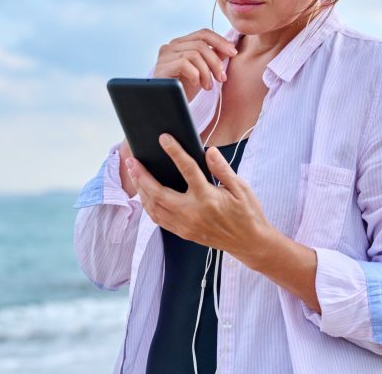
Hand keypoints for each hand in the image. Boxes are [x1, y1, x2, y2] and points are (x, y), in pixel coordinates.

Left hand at [125, 132, 272, 267]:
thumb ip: (223, 169)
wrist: (250, 243)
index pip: (187, 169)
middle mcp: (193, 213)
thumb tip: (209, 151)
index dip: (174, 151)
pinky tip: (145, 195)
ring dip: (141, 190)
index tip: (164, 138)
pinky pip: (159, 220)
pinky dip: (148, 206)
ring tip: (135, 174)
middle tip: (132, 160)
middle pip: (159, 193)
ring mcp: (186, 225)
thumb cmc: (247, 213)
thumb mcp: (240, 188)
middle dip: (142, 176)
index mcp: (208, 198)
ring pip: (154, 208)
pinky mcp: (184, 233)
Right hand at [153, 28, 238, 101]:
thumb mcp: (203, 72)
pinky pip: (184, 64)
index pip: (203, 34)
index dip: (220, 41)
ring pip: (194, 54)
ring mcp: (164, 56)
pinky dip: (195, 75)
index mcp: (181, 44)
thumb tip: (229, 49)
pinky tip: (195, 85)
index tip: (233, 53)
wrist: (168, 106)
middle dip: (215, 61)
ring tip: (207, 86)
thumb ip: (213, 58)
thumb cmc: (184, 90)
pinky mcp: (161, 67)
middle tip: (221, 78)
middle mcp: (171, 46)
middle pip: (201, 44)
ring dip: (206, 72)